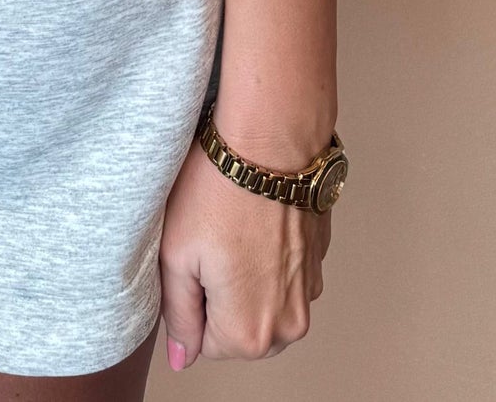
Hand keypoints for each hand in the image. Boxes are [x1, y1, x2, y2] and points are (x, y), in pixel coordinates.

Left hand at [158, 134, 329, 368]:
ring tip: (233, 230)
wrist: (271, 139)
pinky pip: (285, 277)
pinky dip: (269, 259)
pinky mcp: (320, 262)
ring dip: (247, 280)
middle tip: (211, 244)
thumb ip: (177, 316)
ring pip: (264, 305)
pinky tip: (254, 221)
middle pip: (239, 331)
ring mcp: (309, 293)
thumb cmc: (220, 189)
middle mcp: (289, 324)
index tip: (193, 260)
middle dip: (220, 297)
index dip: (191, 300)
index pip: (205, 345)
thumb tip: (183, 356)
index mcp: (249, 333)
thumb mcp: (175, 255)